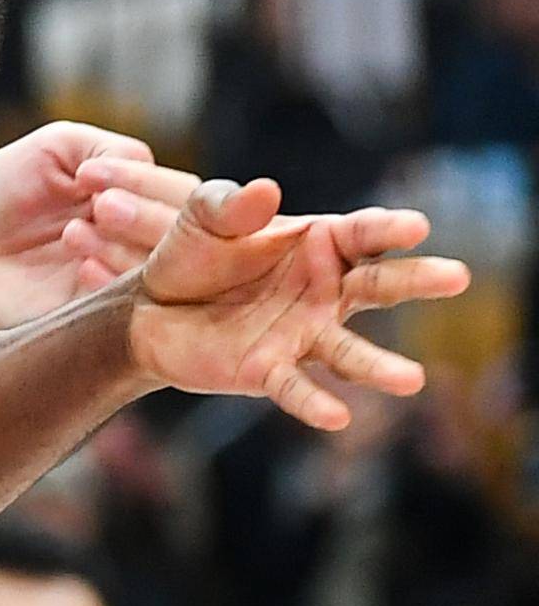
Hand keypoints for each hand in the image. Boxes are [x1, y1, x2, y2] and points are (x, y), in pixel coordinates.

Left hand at [0, 126, 193, 330]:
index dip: (152, 185)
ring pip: (175, 282)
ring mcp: (136, 294)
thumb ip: (109, 149)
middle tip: (98, 209)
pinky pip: (140, 320)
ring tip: (73, 235)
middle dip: (149, 220)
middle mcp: (154, 251)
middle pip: (197, 243)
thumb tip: (149, 166)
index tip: (92, 177)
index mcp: (148, 204)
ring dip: (130, 252)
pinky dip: (116, 289)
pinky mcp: (109, 332)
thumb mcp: (55, 151)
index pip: (191, 198)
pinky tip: (80, 271)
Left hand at [127, 176, 460, 428]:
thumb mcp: (204, 218)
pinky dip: (315, 402)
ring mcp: (303, 335)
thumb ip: (229, 203)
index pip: (363, 234)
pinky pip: (296, 387)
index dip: (389, 227)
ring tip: (413, 379)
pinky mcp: (269, 370)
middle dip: (417, 280)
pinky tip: (337, 417)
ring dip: (379, 367)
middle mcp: (324, 292)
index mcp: (319, 246)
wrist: (149, 308)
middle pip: (379, 285)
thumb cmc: (191, 255)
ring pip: (350, 352)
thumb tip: (266, 189)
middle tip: (457, 275)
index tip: (417, 226)